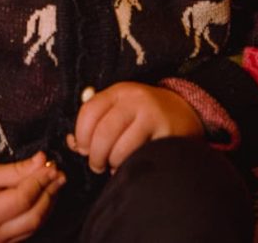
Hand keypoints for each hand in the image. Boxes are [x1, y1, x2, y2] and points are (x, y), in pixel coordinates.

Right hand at [0, 152, 64, 242]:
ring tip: (54, 183)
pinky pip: (28, 231)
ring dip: (47, 204)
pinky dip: (39, 213)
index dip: (40, 181)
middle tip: (59, 174)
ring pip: (34, 226)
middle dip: (49, 194)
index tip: (51, 165)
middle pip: (33, 217)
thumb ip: (16, 170)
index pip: (23, 199)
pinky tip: (43, 197)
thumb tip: (43, 161)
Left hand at [68, 82, 203, 173]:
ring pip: (121, 147)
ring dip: (112, 163)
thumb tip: (73, 144)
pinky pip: (141, 155)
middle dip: (95, 155)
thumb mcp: (120, 108)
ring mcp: (153, 115)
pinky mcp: (168, 134)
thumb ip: (96, 122)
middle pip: (103, 132)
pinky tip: (130, 165)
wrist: (184, 112)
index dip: (80, 135)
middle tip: (96, 165)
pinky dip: (130, 165)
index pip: (89, 111)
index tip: (82, 149)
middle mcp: (135, 99)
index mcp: (118, 91)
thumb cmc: (143, 114)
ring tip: (113, 166)